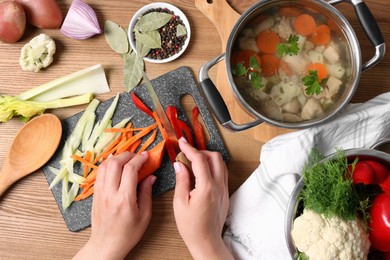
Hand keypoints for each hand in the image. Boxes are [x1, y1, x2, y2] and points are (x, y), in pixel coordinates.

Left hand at [74, 152, 154, 259]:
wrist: (106, 244)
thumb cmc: (128, 233)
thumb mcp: (144, 215)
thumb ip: (147, 193)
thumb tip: (151, 176)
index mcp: (124, 199)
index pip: (130, 170)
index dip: (139, 159)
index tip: (146, 156)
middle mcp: (110, 193)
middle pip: (115, 163)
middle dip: (127, 155)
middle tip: (137, 156)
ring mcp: (100, 193)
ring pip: (104, 166)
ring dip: (116, 158)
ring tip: (126, 159)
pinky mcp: (95, 194)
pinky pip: (99, 173)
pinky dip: (107, 165)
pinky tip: (114, 164)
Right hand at [173, 138, 232, 259]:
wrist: (206, 241)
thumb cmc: (192, 227)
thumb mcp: (180, 202)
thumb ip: (181, 180)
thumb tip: (180, 164)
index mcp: (206, 187)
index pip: (199, 159)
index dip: (189, 148)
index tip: (181, 142)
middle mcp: (219, 186)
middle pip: (215, 157)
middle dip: (200, 151)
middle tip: (187, 154)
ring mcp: (224, 189)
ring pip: (221, 164)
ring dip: (208, 158)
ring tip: (193, 162)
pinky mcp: (225, 194)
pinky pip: (221, 173)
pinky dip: (212, 167)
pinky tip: (201, 173)